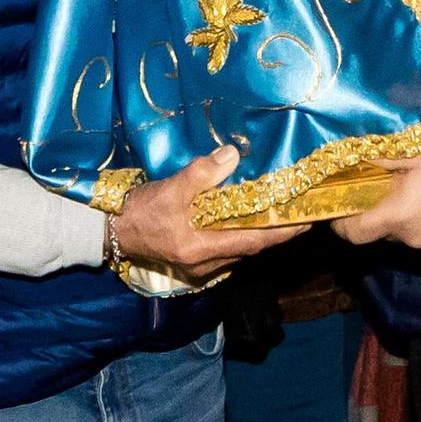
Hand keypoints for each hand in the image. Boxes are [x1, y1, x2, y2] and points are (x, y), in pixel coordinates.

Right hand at [116, 145, 307, 281]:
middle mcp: (206, 264)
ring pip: (241, 249)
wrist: (113, 230)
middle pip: (251, 247)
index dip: (283, 232)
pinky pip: (229, 248)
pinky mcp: (196, 260)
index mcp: (201, 249)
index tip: (307, 220)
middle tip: (304, 213)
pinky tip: (251, 219)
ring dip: (262, 233)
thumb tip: (231, 155)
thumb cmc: (140, 211)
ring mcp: (201, 266)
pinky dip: (244, 234)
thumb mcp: (169, 189)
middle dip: (278, 232)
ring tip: (285, 214)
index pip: (253, 241)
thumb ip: (201, 174)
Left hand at [331, 136, 420, 252]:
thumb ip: (382, 158)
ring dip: (403, 217)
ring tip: (416, 190)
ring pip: (404, 234)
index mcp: (397, 216)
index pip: (354, 233)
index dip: (341, 223)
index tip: (339, 208)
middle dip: (379, 212)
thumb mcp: (416, 151)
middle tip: (385, 186)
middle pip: (380, 231)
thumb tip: (355, 156)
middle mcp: (410, 239)